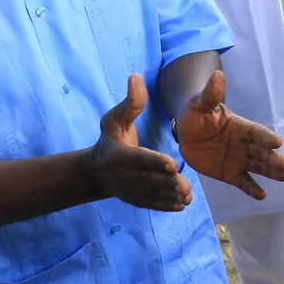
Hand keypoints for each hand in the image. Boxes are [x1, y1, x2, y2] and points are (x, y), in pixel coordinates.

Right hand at [89, 74, 192, 210]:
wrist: (95, 172)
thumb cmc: (110, 139)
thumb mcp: (114, 119)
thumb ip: (130, 102)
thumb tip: (136, 77)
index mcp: (117, 155)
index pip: (138, 159)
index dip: (155, 162)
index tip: (173, 164)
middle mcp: (121, 175)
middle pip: (147, 180)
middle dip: (166, 184)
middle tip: (186, 185)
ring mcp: (128, 190)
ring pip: (150, 195)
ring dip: (169, 197)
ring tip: (188, 195)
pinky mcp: (134, 200)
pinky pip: (150, 204)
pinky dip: (165, 206)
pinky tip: (182, 205)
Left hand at [174, 70, 283, 198]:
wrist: (187, 133)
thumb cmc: (195, 114)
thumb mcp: (200, 104)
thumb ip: (210, 94)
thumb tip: (218, 74)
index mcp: (240, 126)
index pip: (256, 132)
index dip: (266, 137)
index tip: (278, 142)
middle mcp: (244, 144)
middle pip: (262, 152)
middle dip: (274, 159)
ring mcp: (239, 160)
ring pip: (258, 167)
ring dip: (271, 172)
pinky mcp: (230, 174)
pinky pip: (243, 182)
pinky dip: (252, 188)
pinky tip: (262, 196)